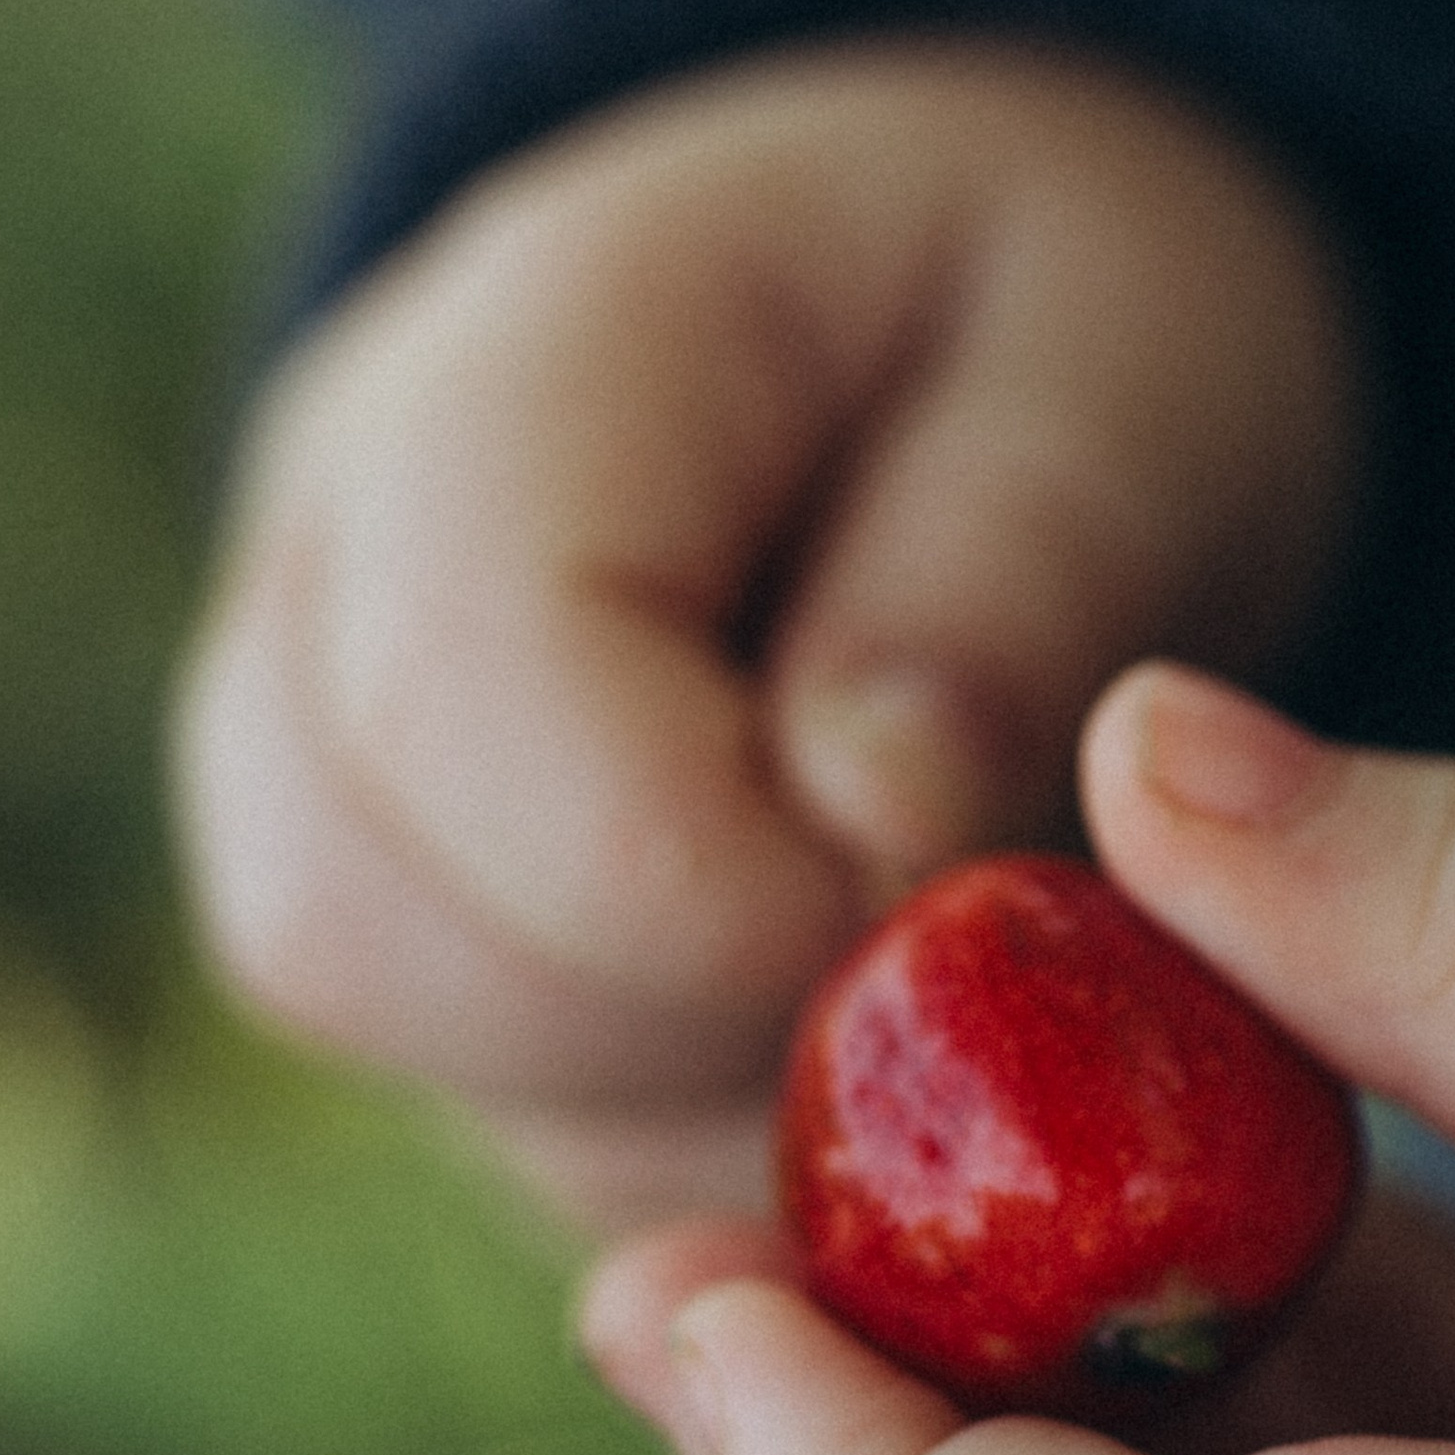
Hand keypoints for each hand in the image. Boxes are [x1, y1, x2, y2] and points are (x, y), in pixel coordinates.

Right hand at [172, 44, 1363, 1227]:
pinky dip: (721, 1136)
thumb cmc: (1067, 318)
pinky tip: (883, 1010)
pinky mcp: (419, 934)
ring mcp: (331, 764)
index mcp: (511, 364)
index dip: (702, 877)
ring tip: (944, 952)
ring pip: (414, 1062)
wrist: (986, 327)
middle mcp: (333, 570)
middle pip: (350, 925)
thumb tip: (871, 836)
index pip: (456, 696)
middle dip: (686, 1016)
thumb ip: (1010, 577)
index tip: (945, 887)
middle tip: (958, 939)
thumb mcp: (1123, 371)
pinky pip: (522, 1129)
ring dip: (710, 1094)